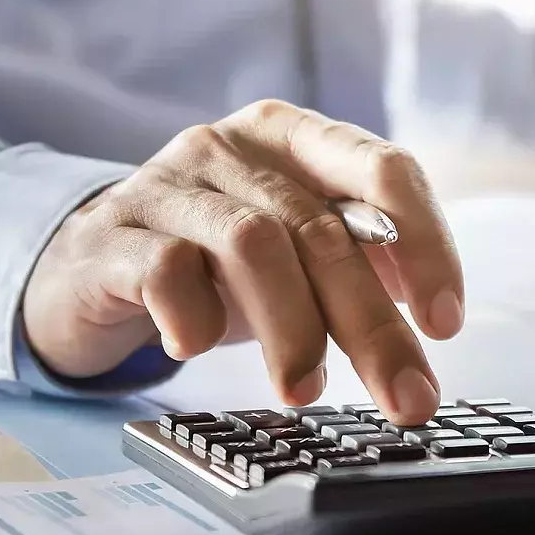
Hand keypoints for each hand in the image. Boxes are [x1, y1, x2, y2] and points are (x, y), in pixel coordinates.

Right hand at [23, 100, 463, 424]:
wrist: (89, 269)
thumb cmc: (214, 263)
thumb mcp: (296, 252)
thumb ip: (362, 262)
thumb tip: (433, 315)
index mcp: (295, 137)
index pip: (384, 168)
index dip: (426, 245)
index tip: (444, 324)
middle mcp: (234, 146)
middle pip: (322, 228)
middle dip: (373, 325)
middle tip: (406, 397)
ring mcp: (168, 183)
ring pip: (253, 245)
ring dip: (293, 328)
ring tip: (305, 388)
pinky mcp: (112, 233)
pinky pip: (168, 270)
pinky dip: (196, 317)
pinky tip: (196, 346)